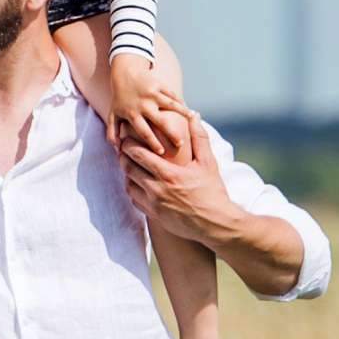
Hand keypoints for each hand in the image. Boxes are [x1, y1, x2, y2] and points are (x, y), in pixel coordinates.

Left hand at [104, 52, 183, 149]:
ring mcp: (152, 93)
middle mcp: (143, 104)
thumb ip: (113, 133)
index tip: (162, 153)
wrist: (125, 73)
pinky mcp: (159, 85)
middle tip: (180, 144)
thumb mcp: (113, 114)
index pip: (144, 132)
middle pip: (160, 121)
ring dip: (182, 113)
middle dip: (170, 133)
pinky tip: (190, 111)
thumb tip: (117, 150)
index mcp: (132, 113)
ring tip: (192, 122)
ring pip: (170, 105)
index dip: (153, 143)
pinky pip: (172, 95)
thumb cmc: (119, 98)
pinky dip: (181, 102)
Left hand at [121, 107, 235, 243]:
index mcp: (169, 174)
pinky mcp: (154, 215)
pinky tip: (137, 182)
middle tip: (124, 148)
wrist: (215, 224)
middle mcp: (157, 189)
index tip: (127, 137)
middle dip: (124, 156)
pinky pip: (134, 200)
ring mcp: (154, 204)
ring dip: (126, 173)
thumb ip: (199, 137)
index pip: (138, 154)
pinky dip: (132, 189)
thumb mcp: (208, 162)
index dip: (128, 144)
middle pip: (128, 168)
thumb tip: (194, 115)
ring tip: (130, 164)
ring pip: (128, 184)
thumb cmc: (213, 191)